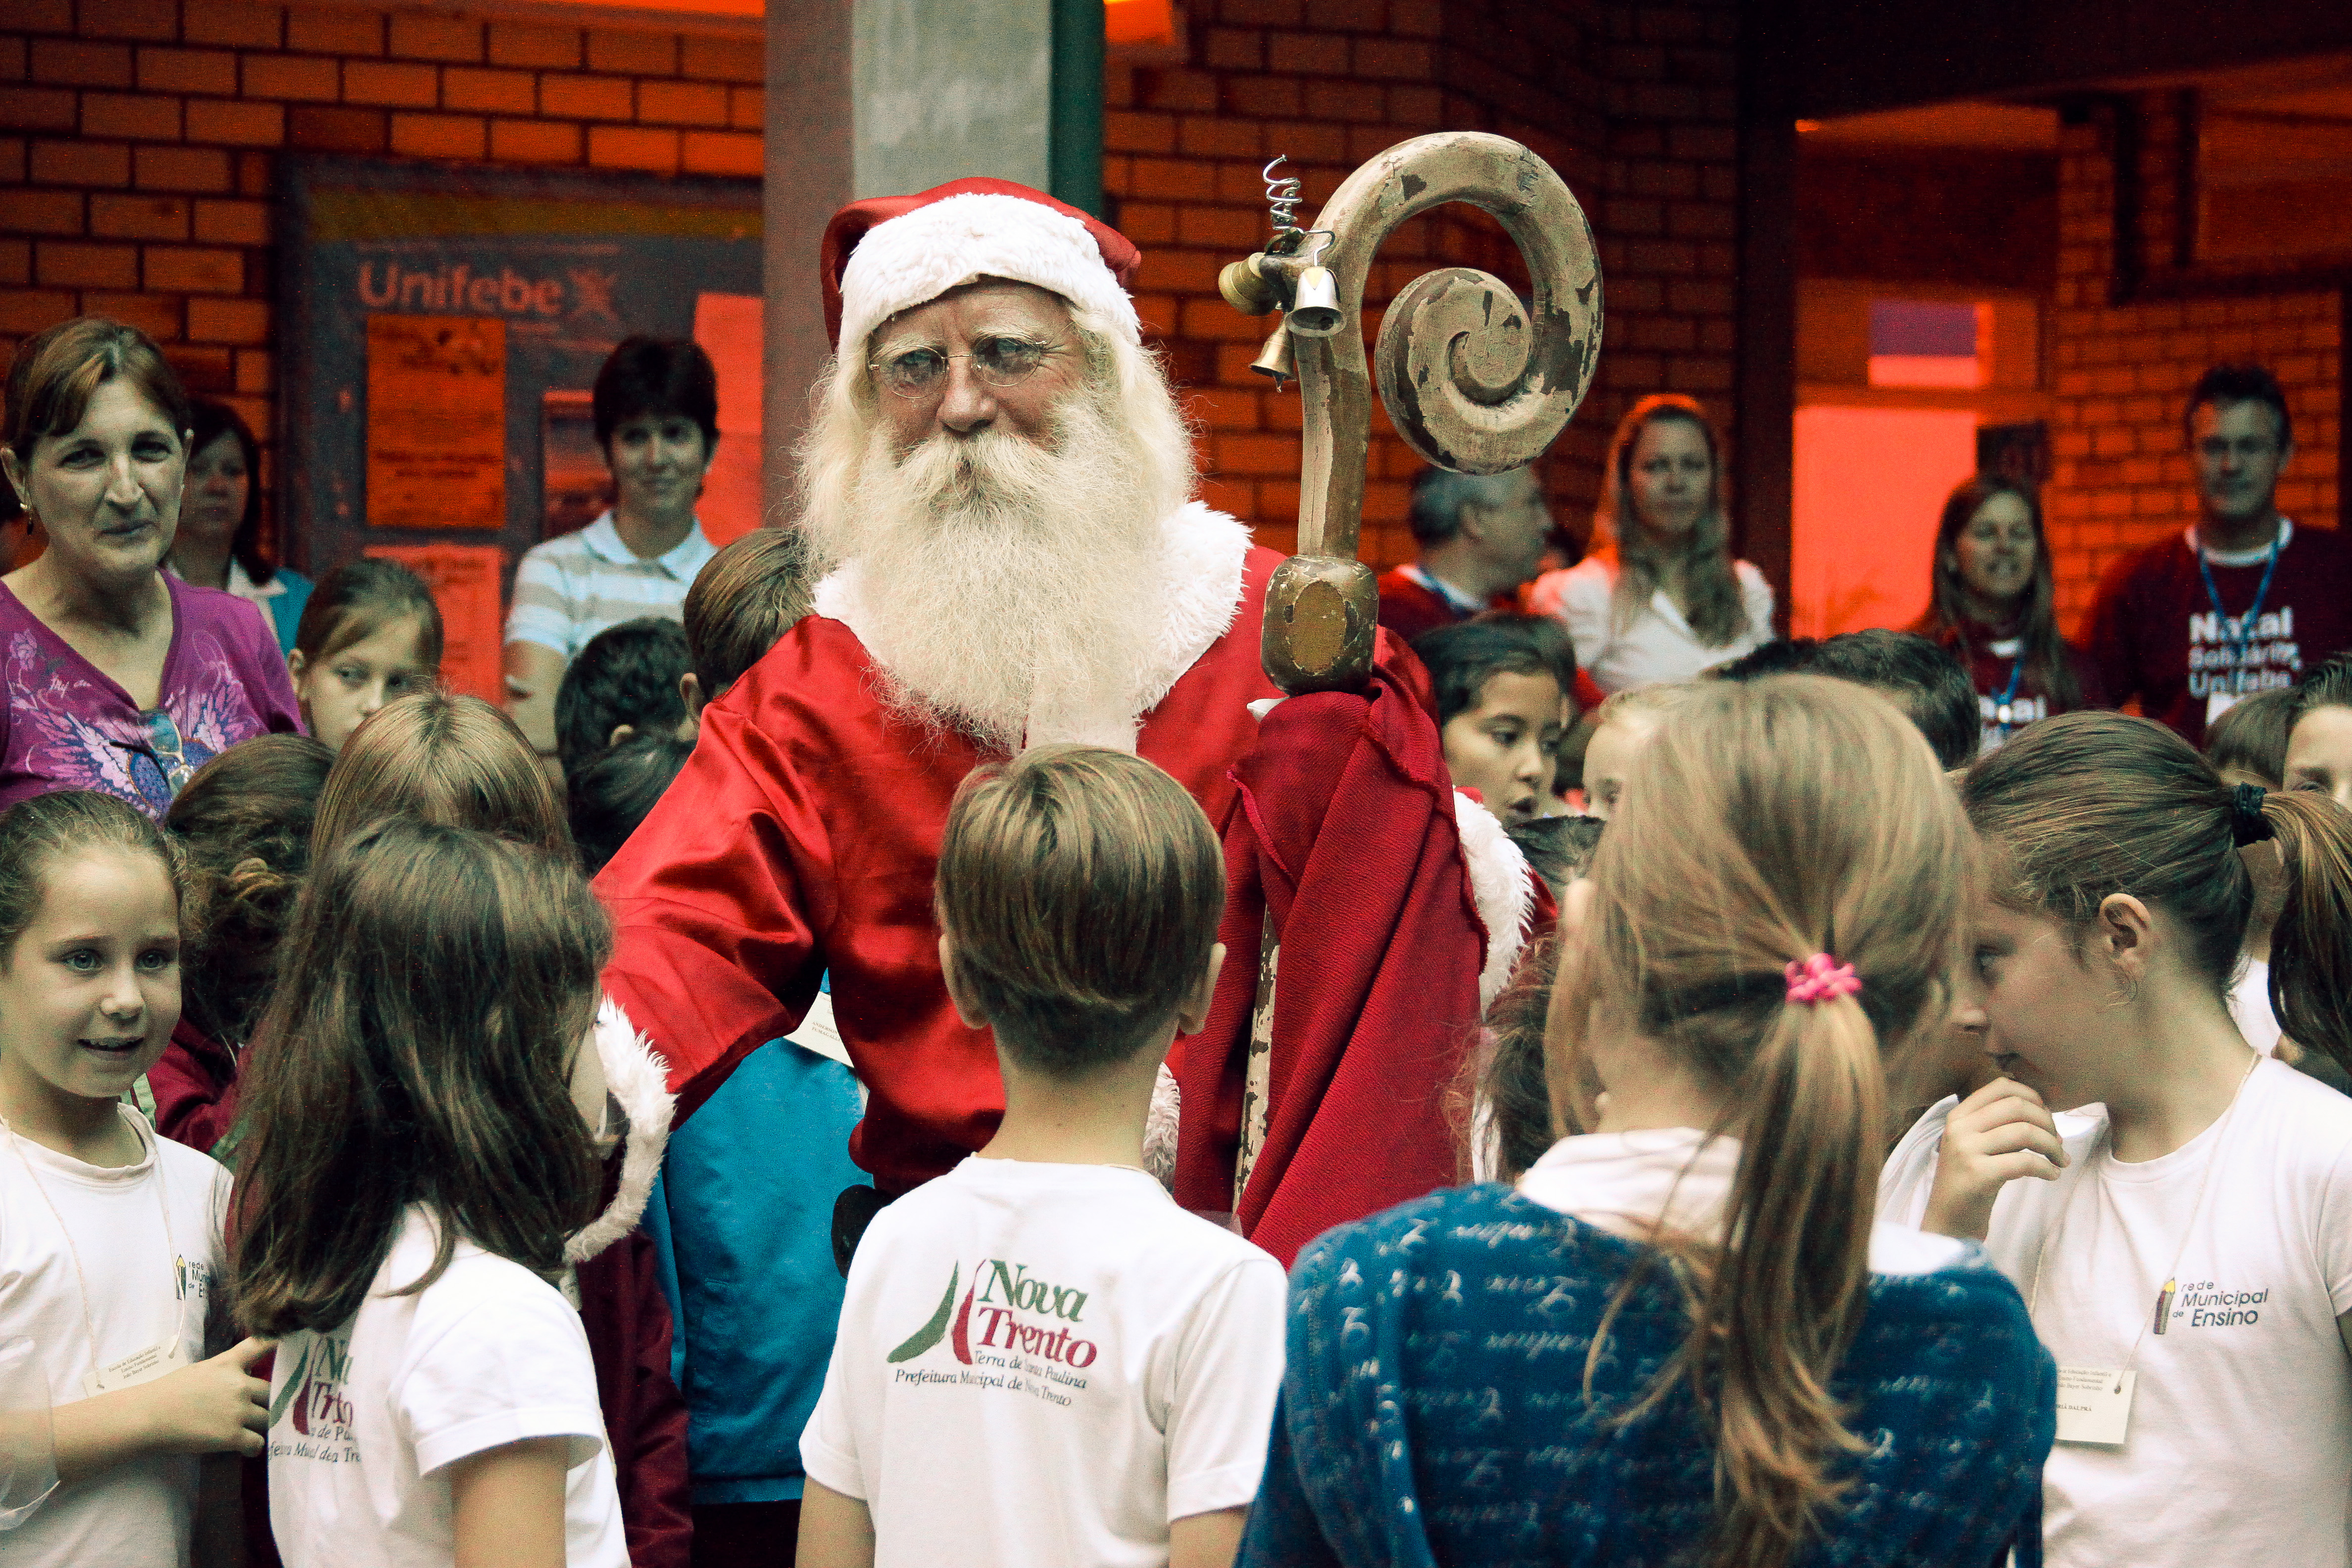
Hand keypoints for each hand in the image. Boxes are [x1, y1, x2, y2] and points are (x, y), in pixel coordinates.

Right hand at [140, 1337, 272, 1456]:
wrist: (148, 1415)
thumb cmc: (166, 1393)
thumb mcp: (199, 1372)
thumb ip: (224, 1372)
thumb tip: (238, 1378)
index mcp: (228, 1364)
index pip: (260, 1345)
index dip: (278, 1343)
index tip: (288, 1345)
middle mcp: (239, 1384)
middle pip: (272, 1391)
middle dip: (271, 1401)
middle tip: (265, 1410)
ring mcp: (238, 1410)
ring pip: (268, 1418)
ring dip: (263, 1426)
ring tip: (254, 1432)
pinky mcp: (232, 1435)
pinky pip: (257, 1443)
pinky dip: (254, 1447)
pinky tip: (246, 1448)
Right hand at [1922, 1077, 2067, 1241]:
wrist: (1949, 1220)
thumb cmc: (1970, 1181)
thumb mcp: (1977, 1145)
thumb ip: (1999, 1125)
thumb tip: (2045, 1114)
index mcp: (1958, 1115)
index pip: (2000, 1086)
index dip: (2032, 1095)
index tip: (2046, 1116)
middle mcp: (1959, 1128)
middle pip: (2017, 1106)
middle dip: (2048, 1122)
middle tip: (2057, 1142)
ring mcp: (1966, 1151)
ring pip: (2024, 1132)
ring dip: (2053, 1146)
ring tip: (2059, 1160)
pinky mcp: (1978, 1175)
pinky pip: (2025, 1162)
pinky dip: (2047, 1168)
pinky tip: (2052, 1175)